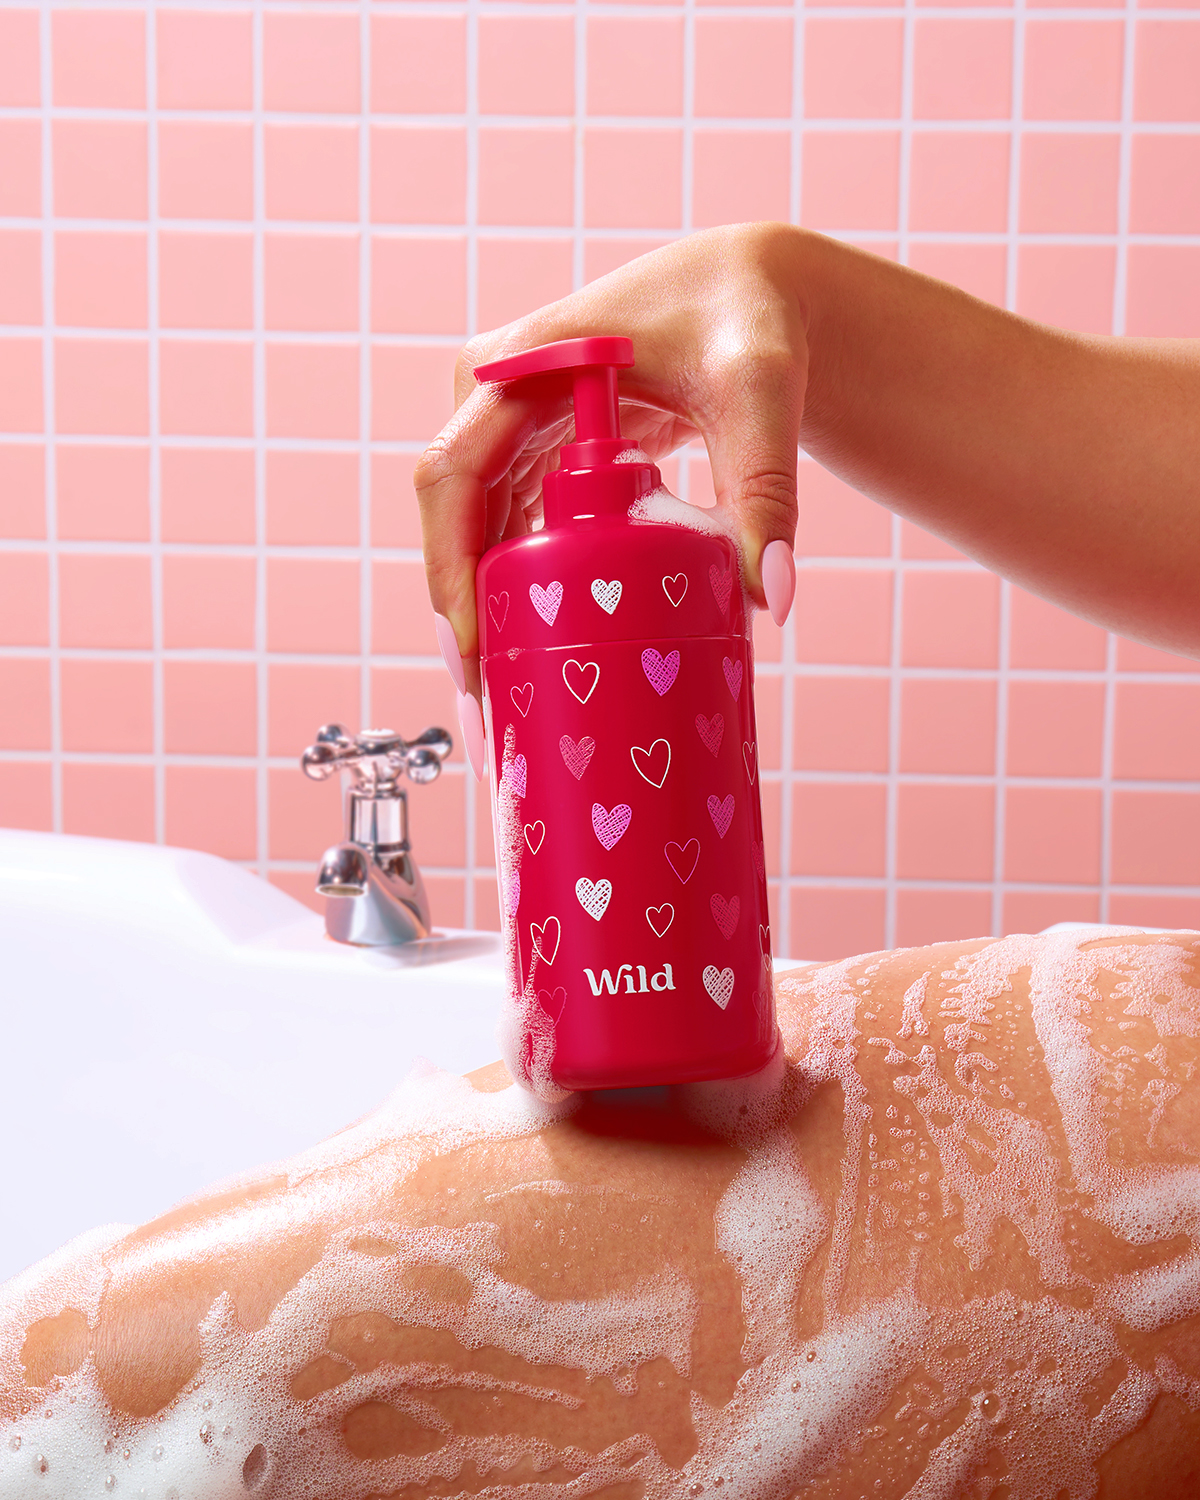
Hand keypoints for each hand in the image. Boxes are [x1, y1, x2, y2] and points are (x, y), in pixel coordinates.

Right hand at [415, 223, 808, 686]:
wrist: (747, 296)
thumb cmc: (744, 324)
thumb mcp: (760, 397)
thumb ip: (767, 490)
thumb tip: (770, 599)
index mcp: (524, 366)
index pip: (454, 478)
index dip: (449, 570)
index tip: (470, 655)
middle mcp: (501, 397)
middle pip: (456, 525)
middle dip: (463, 624)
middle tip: (487, 720)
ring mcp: (514, 430)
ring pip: (477, 542)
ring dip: (483, 624)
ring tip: (500, 717)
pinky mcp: (538, 458)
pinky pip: (510, 538)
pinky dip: (515, 600)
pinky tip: (527, 664)